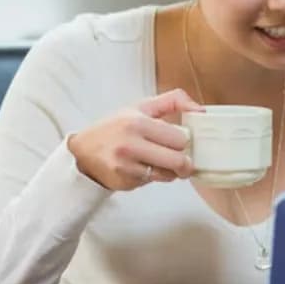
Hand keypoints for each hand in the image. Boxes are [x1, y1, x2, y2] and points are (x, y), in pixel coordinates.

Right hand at [67, 89, 203, 190]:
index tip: (179, 140)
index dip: (184, 140)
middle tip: (182, 157)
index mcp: (137, 123)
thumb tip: (201, 110)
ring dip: (171, 171)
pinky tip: (146, 168)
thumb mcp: (142, 106)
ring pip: (168, 175)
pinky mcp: (123, 183)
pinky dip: (155, 177)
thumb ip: (174, 101)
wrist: (83, 151)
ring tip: (162, 161)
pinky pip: (153, 182)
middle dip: (184, 160)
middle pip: (178, 161)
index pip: (180, 139)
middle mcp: (130, 145)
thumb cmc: (118, 126)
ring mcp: (125, 167)